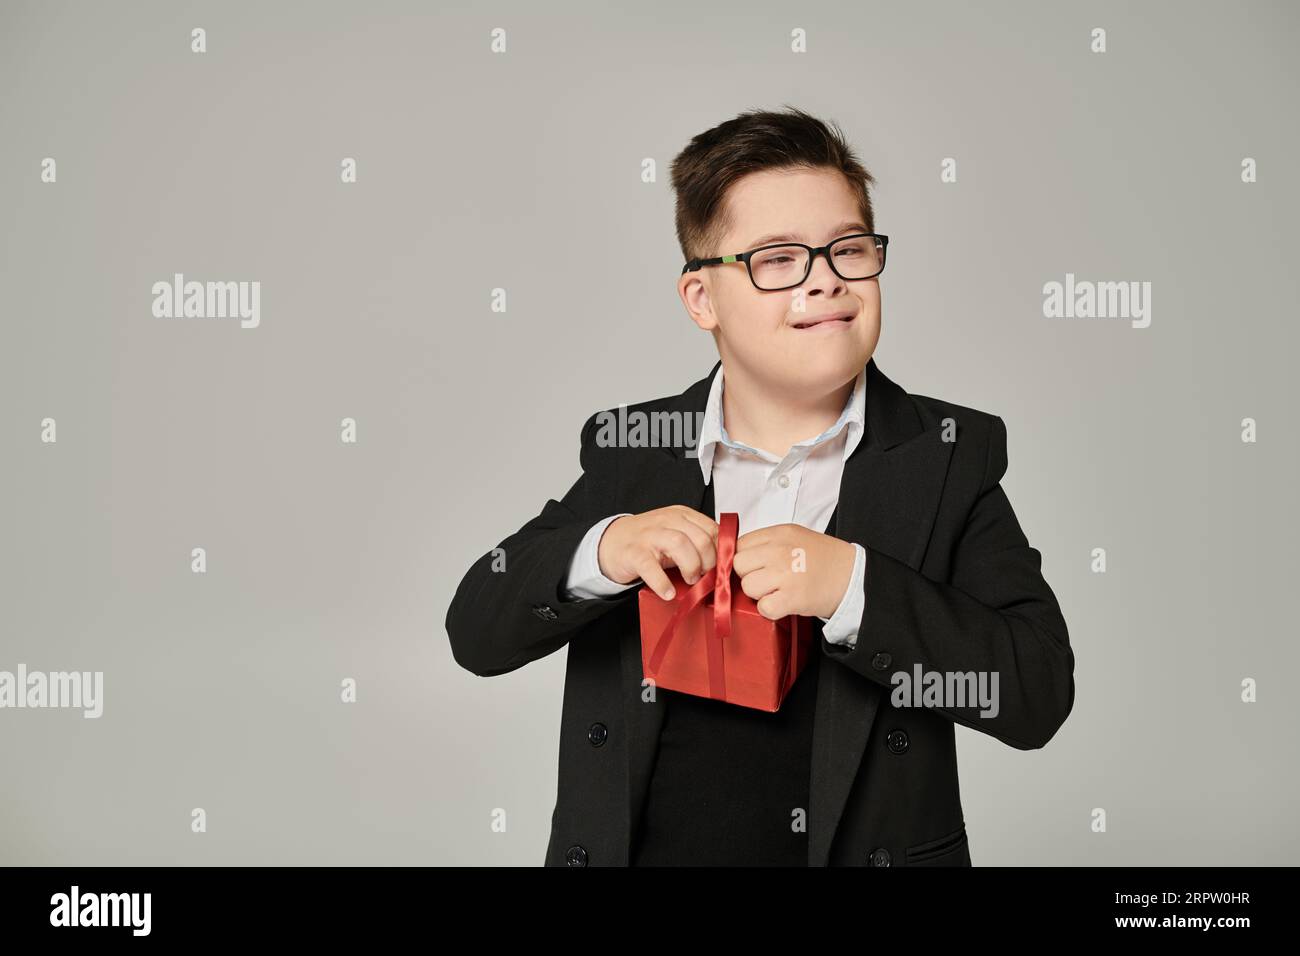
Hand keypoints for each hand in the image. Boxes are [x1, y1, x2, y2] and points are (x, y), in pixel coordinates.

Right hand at [597, 505, 718, 600]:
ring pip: (679, 544)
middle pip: (699, 537)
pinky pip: (650, 566)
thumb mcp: (676, 534)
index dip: (720, 551)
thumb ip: (698, 542)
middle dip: (708, 561)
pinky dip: (662, 582)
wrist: (612, 542)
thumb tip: (725, 562)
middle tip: (704, 576)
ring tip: (690, 581)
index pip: (712, 529)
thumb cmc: (650, 542)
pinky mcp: (633, 553)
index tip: (720, 567)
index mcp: (681, 515)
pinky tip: (668, 593)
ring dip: (691, 567)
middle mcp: (666, 521)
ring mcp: (649, 535)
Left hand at [732, 523, 856, 620]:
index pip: (740, 545)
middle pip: (739, 565)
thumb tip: (739, 556)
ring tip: (778, 591)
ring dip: (759, 594)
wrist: (853, 577)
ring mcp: (785, 574)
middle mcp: (780, 551)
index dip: (746, 558)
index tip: (756, 566)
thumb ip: (768, 543)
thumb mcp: (795, 536)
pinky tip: (783, 603)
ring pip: (748, 586)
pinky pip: (763, 607)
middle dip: (750, 575)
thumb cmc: (824, 559)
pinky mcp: (792, 597)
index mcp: (780, 533)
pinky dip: (771, 610)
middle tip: (768, 580)